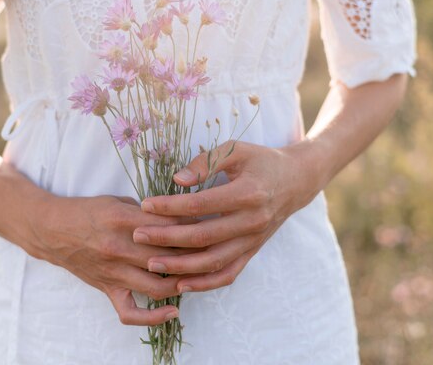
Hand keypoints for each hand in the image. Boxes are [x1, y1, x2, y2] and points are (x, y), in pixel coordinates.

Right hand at [23, 194, 193, 325]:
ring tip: (200, 276)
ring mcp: (113, 272)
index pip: (168, 226)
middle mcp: (119, 248)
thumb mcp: (117, 200)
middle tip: (215, 250)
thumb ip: (146, 211)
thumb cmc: (86, 211)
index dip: (192, 226)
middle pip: (168, 256)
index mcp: (122, 219)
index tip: (209, 224)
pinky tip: (173, 311)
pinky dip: (152, 317)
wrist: (51, 230)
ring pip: (158, 285)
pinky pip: (130, 312)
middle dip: (195, 254)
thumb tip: (177, 217)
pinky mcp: (107, 289)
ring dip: (183, 282)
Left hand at [134, 140, 322, 292]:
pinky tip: (180, 283)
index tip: (145, 205)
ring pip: (213, 261)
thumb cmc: (260, 161)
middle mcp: (252, 221)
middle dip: (167, 238)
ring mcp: (253, 241)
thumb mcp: (236, 150)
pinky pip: (228, 274)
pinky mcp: (252, 252)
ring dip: (180, 267)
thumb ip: (206, 161)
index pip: (201, 204)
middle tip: (137, 236)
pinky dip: (205, 283)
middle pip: (203, 237)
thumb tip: (178, 180)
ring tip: (151, 263)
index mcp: (248, 193)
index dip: (171, 206)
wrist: (295, 181)